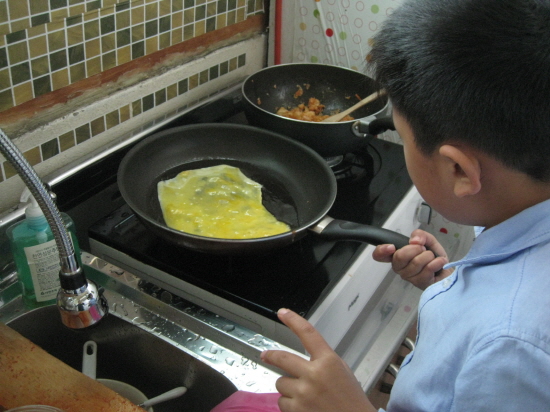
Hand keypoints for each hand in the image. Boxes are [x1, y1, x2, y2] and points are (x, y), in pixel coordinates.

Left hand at [260, 309, 376, 411]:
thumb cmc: (351, 401)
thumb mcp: (343, 372)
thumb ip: (323, 361)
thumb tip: (302, 358)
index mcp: (329, 361)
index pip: (308, 333)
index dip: (293, 320)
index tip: (283, 313)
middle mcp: (314, 374)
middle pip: (282, 358)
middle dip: (271, 356)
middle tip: (265, 355)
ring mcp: (304, 393)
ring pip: (281, 382)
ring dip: (288, 387)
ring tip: (304, 395)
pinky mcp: (296, 410)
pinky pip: (281, 402)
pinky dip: (289, 404)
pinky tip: (303, 407)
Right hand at [372, 229, 452, 289]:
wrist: (447, 270)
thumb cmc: (434, 256)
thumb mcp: (427, 240)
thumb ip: (420, 235)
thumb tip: (414, 240)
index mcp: (397, 255)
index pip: (379, 255)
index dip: (381, 250)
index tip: (392, 247)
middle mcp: (399, 267)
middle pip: (400, 256)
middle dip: (416, 248)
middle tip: (424, 249)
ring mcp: (408, 277)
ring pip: (416, 262)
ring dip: (429, 256)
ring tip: (433, 258)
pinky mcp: (419, 283)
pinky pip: (427, 269)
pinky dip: (437, 262)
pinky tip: (439, 263)